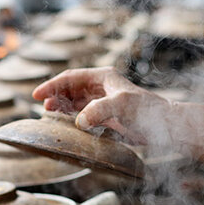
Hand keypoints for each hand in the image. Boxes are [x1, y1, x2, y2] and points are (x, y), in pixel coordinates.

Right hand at [32, 67, 175, 144]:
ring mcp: (104, 102)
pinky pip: (84, 114)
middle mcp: (102, 87)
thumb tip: (79, 121)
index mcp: (103, 77)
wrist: (166, 127)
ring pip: (76, 101)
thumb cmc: (147, 112)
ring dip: (62, 106)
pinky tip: (65, 123)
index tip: (37, 95)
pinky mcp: (108, 116)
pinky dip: (72, 117)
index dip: (52, 85)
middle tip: (42, 107)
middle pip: (71, 88)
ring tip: (49, 114)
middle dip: (55, 96)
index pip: (71, 78)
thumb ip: (98, 110)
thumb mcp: (122, 106)